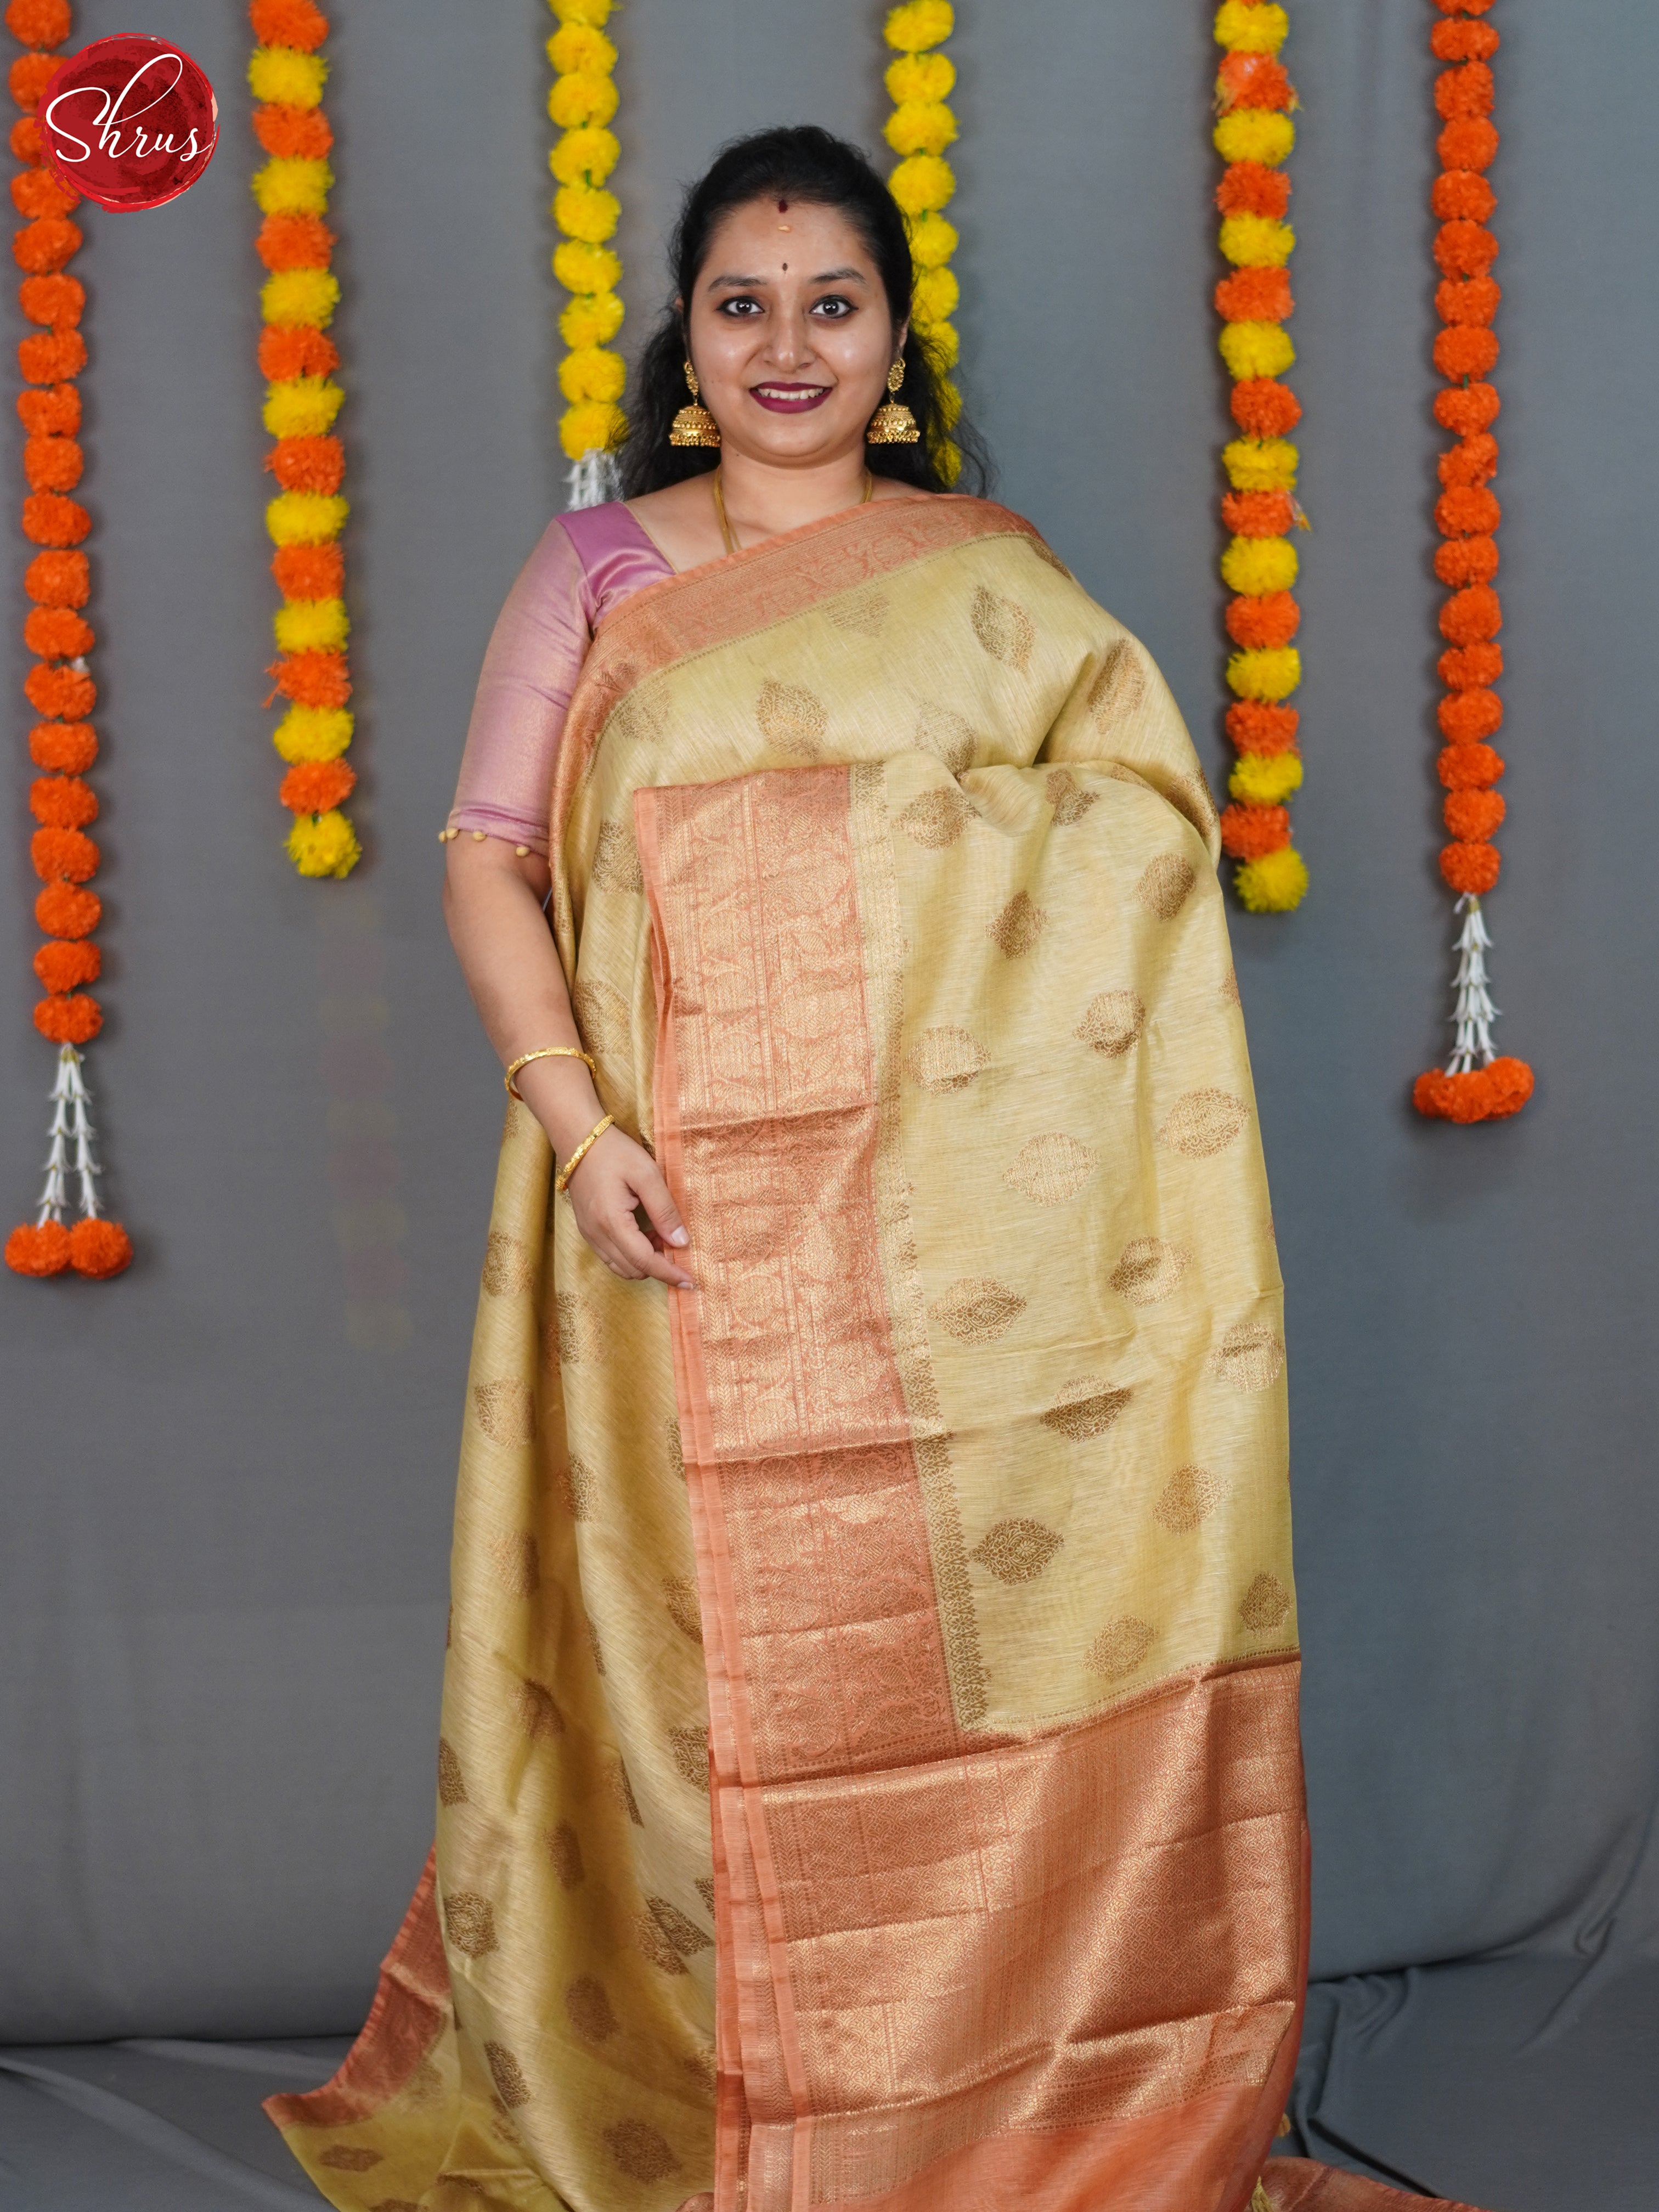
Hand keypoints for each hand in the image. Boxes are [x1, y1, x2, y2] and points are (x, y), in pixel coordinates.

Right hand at [564, 1125, 692, 1289]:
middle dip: (658, 1267)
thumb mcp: (647, 1175)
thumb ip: (665, 1210)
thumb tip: (681, 1242)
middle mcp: (596, 1235)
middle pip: (633, 1269)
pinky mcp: (587, 1230)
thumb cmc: (614, 1153)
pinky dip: (631, 1255)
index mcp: (612, 1222)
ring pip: (621, 1267)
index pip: (644, 1261)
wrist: (578, 1139)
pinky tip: (644, 1235)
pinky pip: (611, 1256)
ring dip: (644, 1262)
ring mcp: (589, 1234)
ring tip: (661, 1238)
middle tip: (677, 1246)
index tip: (690, 1281)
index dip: (669, 1273)